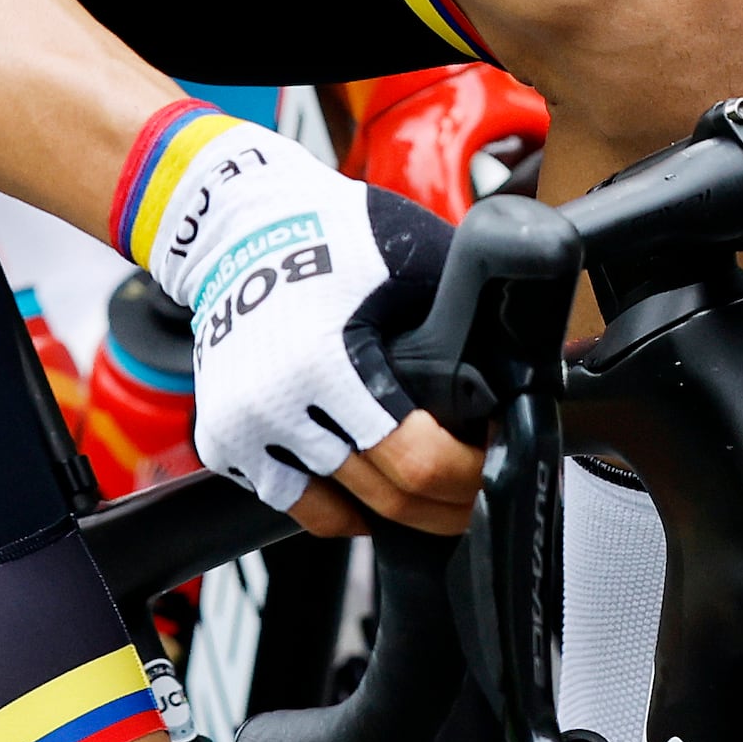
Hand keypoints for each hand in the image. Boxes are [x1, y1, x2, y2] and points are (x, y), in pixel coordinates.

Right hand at [129, 110, 473, 535]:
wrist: (240, 226)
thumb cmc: (334, 234)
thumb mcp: (416, 263)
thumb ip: (462, 320)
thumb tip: (522, 371)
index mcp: (326, 364)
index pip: (415, 461)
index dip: (468, 477)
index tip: (494, 465)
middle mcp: (275, 406)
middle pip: (382, 499)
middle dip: (442, 506)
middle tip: (473, 492)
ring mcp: (241, 429)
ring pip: (334, 515)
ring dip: (387, 511)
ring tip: (426, 497)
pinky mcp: (220, 439)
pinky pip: (289, 500)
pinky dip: (331, 502)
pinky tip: (365, 486)